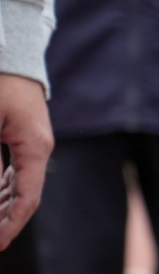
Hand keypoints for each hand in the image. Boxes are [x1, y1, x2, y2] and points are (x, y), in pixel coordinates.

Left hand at [0, 73, 50, 249]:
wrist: (9, 48)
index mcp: (35, 147)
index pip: (27, 198)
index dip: (11, 225)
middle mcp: (39, 147)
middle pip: (24, 195)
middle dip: (4, 218)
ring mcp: (33, 141)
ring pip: (19, 184)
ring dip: (2, 203)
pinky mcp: (23, 134)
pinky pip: (14, 169)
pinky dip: (2, 186)